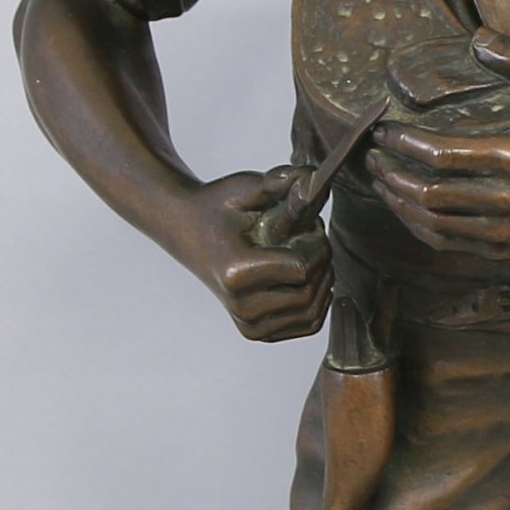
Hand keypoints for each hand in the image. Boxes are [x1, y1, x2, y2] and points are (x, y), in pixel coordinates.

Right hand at [169, 171, 333, 340]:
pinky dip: (316, 302)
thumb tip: (314, 178)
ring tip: (303, 254)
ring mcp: (248, 324)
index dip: (316, 243)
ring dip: (321, 280)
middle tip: (309, 237)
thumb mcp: (245, 188)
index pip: (302, 269)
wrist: (187, 230)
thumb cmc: (214, 209)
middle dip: (322, 261)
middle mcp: (240, 305)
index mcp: (236, 273)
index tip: (308, 225)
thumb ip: (280, 182)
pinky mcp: (257, 332)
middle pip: (310, 293)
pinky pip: (306, 324)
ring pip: (312, 312)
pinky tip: (304, 278)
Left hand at [367, 35, 509, 262]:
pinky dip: (430, 231)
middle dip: (394, 178)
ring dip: (406, 206)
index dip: (405, 146)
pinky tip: (416, 213)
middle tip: (372, 160)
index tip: (383, 132)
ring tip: (385, 185)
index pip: (442, 158)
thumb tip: (479, 34)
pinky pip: (460, 246)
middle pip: (431, 196)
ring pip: (440, 227)